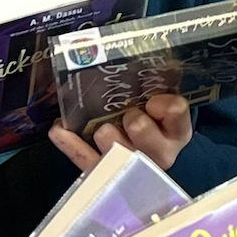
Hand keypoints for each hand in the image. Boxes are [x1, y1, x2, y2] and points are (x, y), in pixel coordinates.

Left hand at [50, 92, 196, 172]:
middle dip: (130, 117)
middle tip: (129, 116)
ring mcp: (130, 167)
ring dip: (104, 131)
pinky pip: (82, 157)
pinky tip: (60, 128)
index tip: (153, 101)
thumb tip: (148, 63)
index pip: (175, 110)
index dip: (161, 102)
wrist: (150, 160)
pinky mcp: (102, 174)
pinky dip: (68, 141)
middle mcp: (158, 154)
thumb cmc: (157, 126)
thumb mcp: (167, 110)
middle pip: (139, 126)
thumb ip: (159, 90)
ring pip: (111, 143)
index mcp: (177, 133)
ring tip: (103, 127)